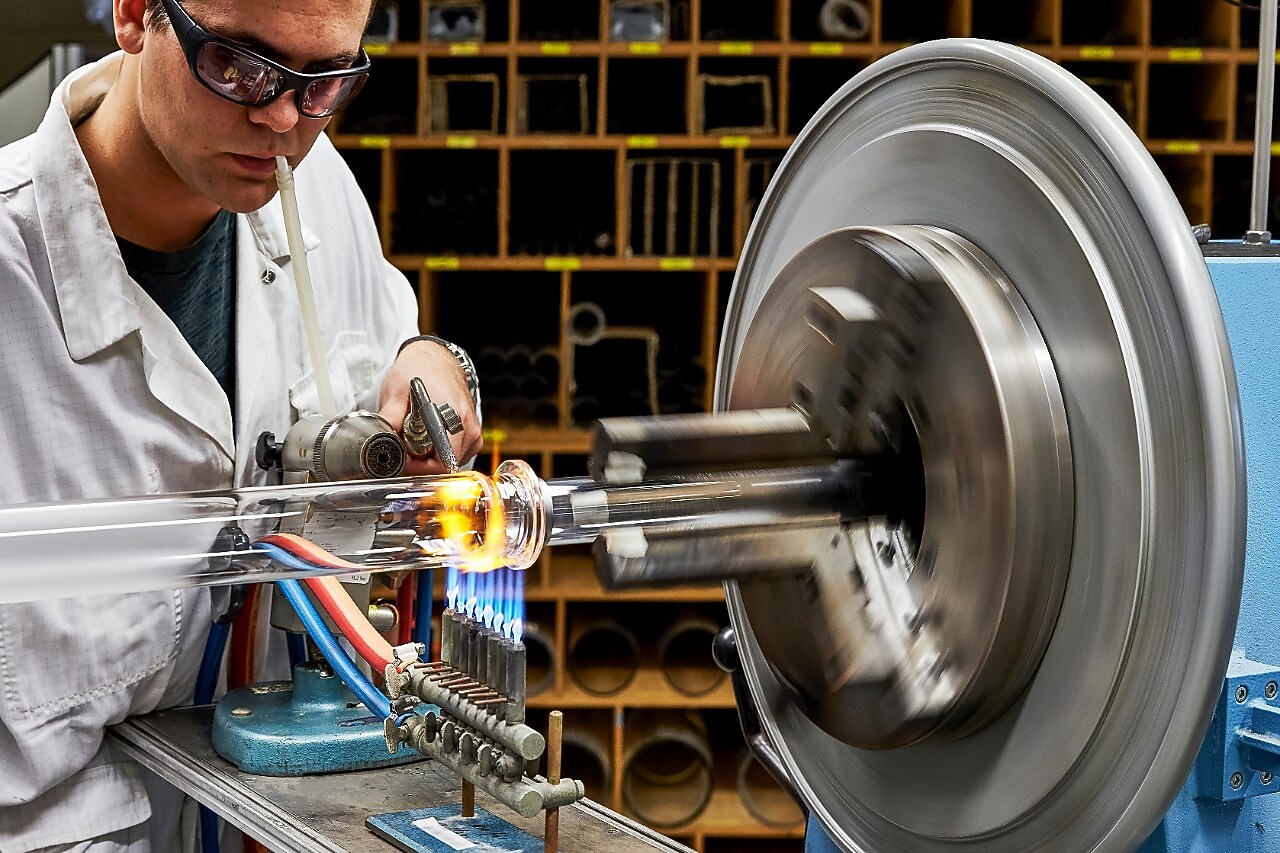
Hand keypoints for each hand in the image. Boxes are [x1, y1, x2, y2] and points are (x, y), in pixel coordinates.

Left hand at [378, 341, 481, 474]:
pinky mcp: (472, 435)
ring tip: (414, 437)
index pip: (439, 464)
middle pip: (444, 466)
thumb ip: (390, 419)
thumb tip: (381, 442)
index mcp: (451, 415)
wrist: (435, 358)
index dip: (416, 467)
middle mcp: (467, 427)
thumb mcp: (396, 392)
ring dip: (428, 458)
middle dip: (419, 462)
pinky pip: (455, 455)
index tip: (400, 457)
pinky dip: (438, 452)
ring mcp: (473, 432)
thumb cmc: (419, 370)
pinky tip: (427, 437)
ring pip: (449, 463)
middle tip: (402, 446)